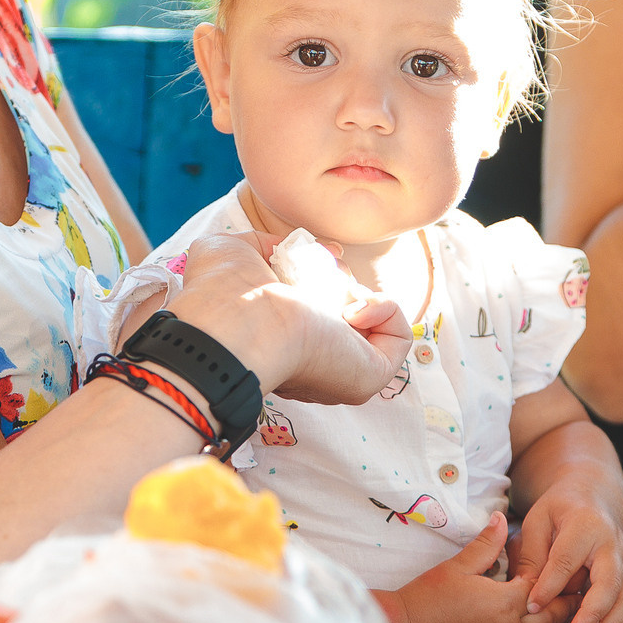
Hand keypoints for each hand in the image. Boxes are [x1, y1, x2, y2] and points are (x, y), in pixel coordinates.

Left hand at [176, 232, 412, 406]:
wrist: (238, 320)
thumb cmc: (223, 291)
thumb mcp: (236, 251)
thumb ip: (261, 246)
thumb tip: (294, 247)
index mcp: (278, 341)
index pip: (313, 313)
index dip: (321, 275)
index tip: (315, 255)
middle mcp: (310, 360)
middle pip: (347, 318)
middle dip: (344, 282)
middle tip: (329, 271)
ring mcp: (342, 371)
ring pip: (375, 328)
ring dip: (365, 295)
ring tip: (341, 288)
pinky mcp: (369, 376)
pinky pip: (399, 338)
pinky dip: (387, 308)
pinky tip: (354, 306)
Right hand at [377, 514, 567, 622]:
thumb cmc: (429, 596)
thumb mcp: (459, 564)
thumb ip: (487, 543)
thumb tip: (503, 517)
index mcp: (506, 603)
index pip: (544, 587)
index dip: (556, 574)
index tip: (570, 564)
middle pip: (553, 616)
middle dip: (566, 601)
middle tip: (578, 586)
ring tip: (564, 607)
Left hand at [503, 489, 622, 622]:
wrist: (594, 501)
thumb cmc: (558, 513)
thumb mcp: (537, 522)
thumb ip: (532, 555)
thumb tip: (525, 593)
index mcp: (585, 525)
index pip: (567, 559)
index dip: (550, 584)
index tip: (532, 607)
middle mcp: (613, 545)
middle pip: (608, 582)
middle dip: (593, 611)